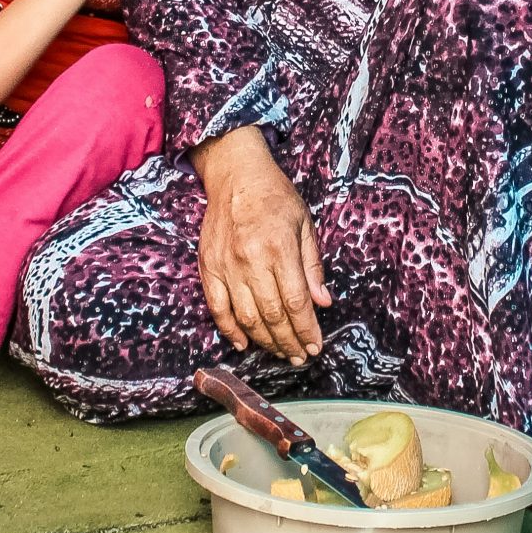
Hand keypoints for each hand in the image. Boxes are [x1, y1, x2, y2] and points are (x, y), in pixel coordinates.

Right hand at [191, 127, 330, 363]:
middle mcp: (251, 260)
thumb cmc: (275, 198)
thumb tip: (323, 303)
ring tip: (279, 352)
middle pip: (272, 315)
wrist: (236, 176)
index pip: (296, 302)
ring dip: (264, 341)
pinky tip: (244, 344)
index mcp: (279, 248)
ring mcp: (226, 265)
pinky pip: (217, 307)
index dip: (307, 330)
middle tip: (299, 356)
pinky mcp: (208, 267)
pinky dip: (229, 330)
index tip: (315, 347)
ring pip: (246, 317)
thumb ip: (312, 266)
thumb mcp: (305, 224)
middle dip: (289, 342)